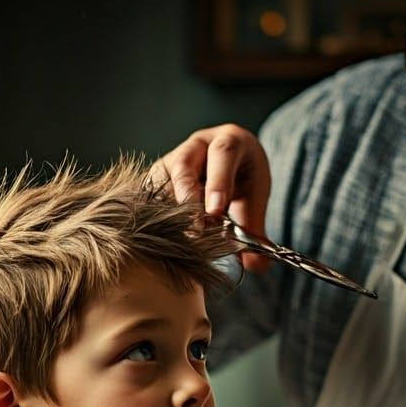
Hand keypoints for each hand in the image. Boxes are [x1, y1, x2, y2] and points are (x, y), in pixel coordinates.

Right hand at [153, 124, 271, 270]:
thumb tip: (257, 265)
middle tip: (195, 231)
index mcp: (228, 141)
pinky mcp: (154, 178)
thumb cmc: (242, 179)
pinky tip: (162, 236)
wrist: (226, 164)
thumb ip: (255, 230)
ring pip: (161, 183)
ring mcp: (170, 160)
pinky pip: (148, 196)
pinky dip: (153, 217)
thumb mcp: (255, 199)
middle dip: (187, 199)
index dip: (218, 183)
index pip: (223, 154)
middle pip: (184, 166)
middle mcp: (196, 146)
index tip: (216, 213)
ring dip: (168, 212)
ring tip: (180, 239)